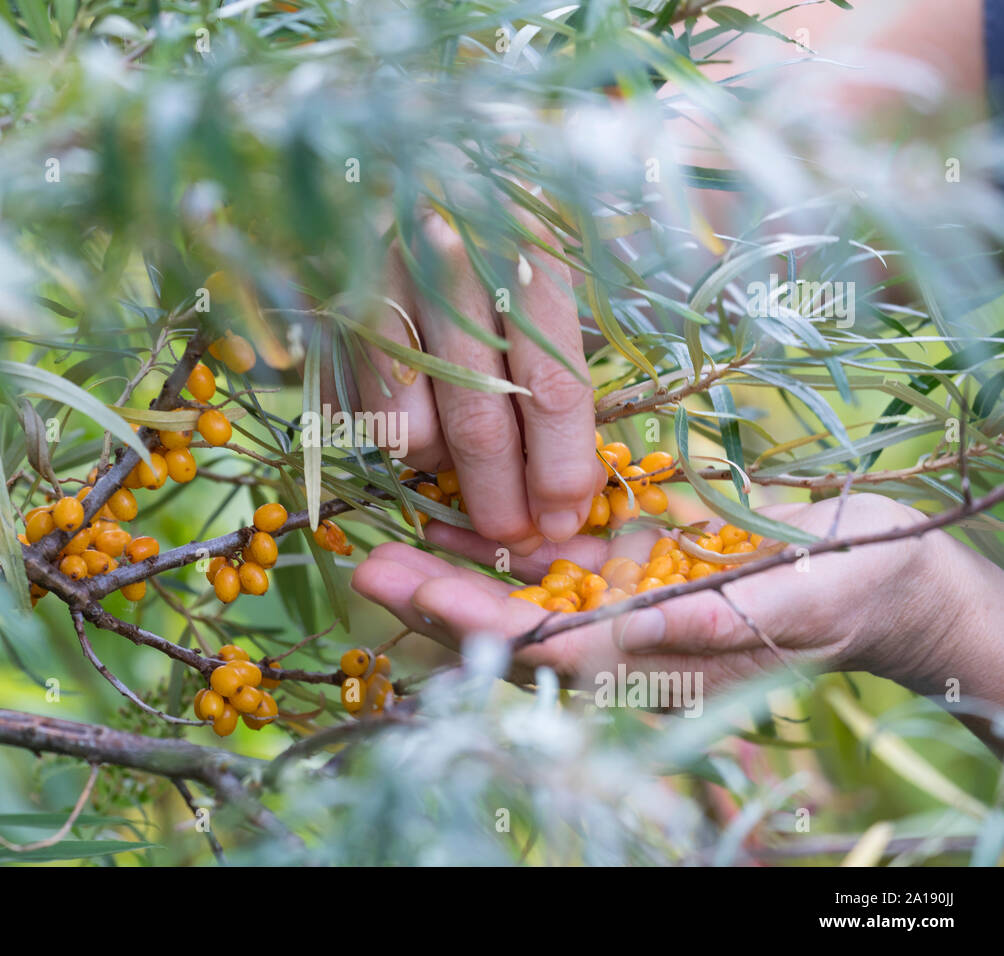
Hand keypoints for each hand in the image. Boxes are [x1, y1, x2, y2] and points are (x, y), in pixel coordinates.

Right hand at [334, 212, 601, 554]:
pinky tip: (410, 408)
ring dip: (438, 462)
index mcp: (524, 248)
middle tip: (511, 536)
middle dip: (499, 498)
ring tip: (456, 448)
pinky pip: (358, 412)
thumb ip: (553, 360)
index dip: (561, 468)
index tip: (566, 516)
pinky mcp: (329, 306)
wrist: (397, 149)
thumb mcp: (539, 265)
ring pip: (408, 427)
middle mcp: (448, 265)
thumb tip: (566, 482)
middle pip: (479, 421)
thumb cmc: (488, 220)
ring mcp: (377, 287)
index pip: (552, 386)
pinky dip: (386, 432)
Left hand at [352, 494, 964, 694]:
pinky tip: (445, 509)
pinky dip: (495, 530)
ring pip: (513, 583)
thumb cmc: (841, 590)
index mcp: (643, 664)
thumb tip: (624, 633)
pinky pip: (544, 545)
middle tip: (366, 569)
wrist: (872, 563)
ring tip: (381, 538)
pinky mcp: (621, 554)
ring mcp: (612, 593)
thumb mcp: (783, 602)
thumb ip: (701, 621)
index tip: (417, 595)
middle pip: (506, 621)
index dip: (476, 624)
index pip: (542, 649)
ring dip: (449, 562)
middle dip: (434, 598)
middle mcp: (612, 634)